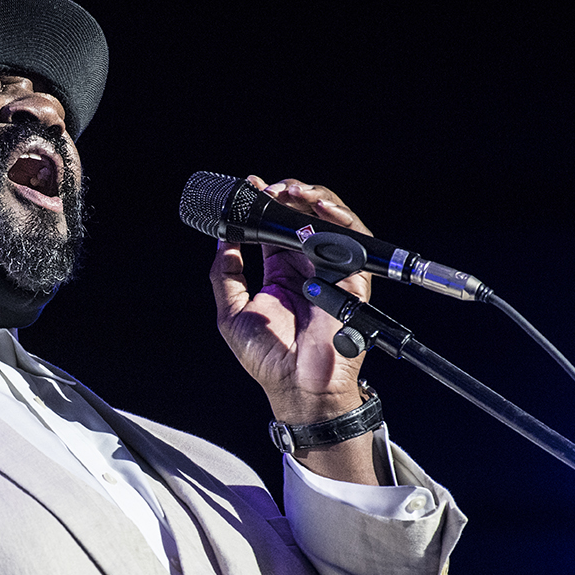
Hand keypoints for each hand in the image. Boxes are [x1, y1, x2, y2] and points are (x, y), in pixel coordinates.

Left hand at [209, 176, 383, 482]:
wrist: (297, 386)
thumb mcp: (233, 312)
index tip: (248, 187)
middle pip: (302, 216)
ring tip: (289, 191)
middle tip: (268, 188)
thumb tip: (221, 238)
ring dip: (311, 198)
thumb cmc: (268, 358)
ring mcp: (331, 270)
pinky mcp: (351, 278)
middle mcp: (307, 267)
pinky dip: (338, 218)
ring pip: (328, 219)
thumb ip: (226, 274)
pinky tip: (318, 208)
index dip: (263, 205)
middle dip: (286, 196)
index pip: (274, 227)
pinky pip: (352, 239)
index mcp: (281, 273)